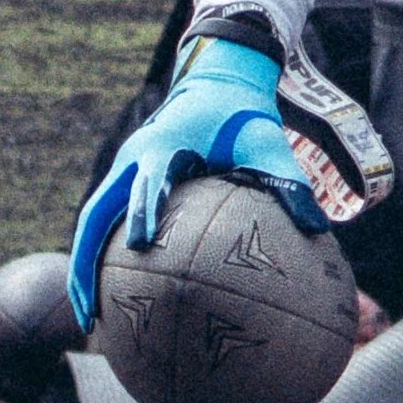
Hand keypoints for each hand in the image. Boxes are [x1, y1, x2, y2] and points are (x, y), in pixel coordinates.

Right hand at [67, 38, 328, 330]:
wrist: (215, 81)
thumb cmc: (243, 116)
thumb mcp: (269, 142)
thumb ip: (289, 182)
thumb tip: (317, 228)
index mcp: (165, 146)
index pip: (149, 179)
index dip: (145, 208)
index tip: (143, 245)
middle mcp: (134, 158)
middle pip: (96, 214)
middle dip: (87, 262)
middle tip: (90, 313)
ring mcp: (124, 170)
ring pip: (92, 222)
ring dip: (85, 267)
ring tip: (89, 321)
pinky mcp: (126, 181)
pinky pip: (106, 221)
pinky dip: (101, 256)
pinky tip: (114, 298)